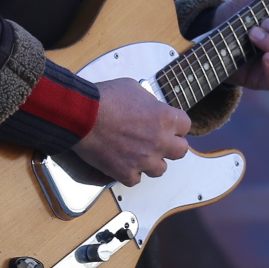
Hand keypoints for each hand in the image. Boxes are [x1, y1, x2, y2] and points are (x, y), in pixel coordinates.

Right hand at [74, 78, 190, 185]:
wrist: (83, 115)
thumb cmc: (104, 98)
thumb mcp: (133, 88)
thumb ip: (149, 102)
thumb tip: (150, 107)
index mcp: (165, 118)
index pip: (185, 126)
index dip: (176, 126)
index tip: (169, 126)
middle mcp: (159, 141)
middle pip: (181, 151)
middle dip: (170, 146)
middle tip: (159, 142)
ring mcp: (144, 160)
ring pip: (161, 169)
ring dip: (152, 162)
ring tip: (140, 154)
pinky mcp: (126, 172)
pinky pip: (136, 180)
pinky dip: (130, 173)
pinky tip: (123, 163)